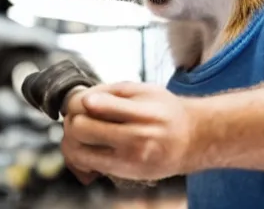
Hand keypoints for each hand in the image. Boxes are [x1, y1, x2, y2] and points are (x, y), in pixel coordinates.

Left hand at [61, 81, 195, 182]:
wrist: (192, 140)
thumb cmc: (166, 111)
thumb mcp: (145, 90)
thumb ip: (112, 91)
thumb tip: (82, 98)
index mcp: (142, 113)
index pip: (97, 105)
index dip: (82, 100)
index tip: (86, 99)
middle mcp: (136, 139)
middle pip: (81, 127)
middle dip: (73, 116)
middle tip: (79, 113)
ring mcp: (129, 160)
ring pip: (78, 150)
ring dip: (71, 137)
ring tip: (82, 129)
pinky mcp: (124, 174)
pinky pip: (85, 165)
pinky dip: (79, 154)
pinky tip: (89, 145)